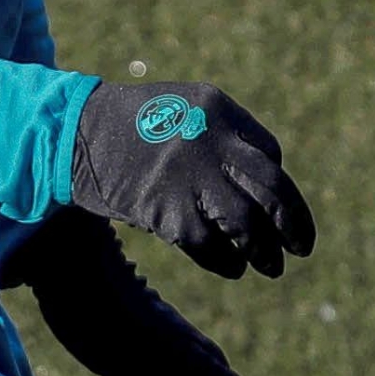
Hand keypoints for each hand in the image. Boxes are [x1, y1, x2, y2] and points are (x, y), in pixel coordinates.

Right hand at [70, 81, 315, 278]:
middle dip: (293, 222)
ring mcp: (190, 176)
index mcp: (217, 108)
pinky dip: (227, 262)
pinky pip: (212, 247)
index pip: (268, 152)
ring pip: (248, 224)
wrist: (72, 133)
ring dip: (265, 251)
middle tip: (303, 247)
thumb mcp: (179, 110)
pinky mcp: (168, 211)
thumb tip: (255, 185)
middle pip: (271, 188)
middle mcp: (211, 140)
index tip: (268, 202)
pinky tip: (231, 267)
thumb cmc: (126, 126)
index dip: (272, 182)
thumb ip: (217, 136)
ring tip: (271, 267)